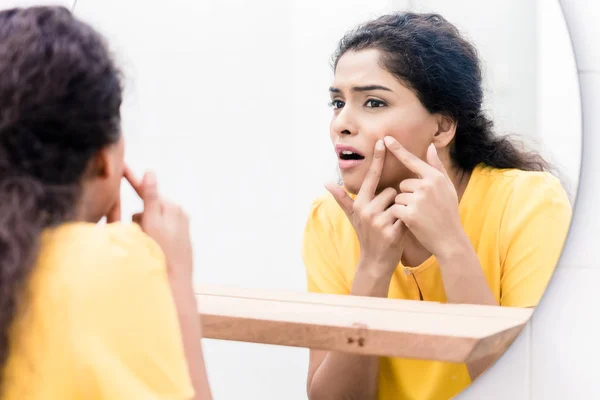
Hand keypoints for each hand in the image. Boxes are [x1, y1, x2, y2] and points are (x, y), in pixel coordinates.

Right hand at [124, 166, 193, 282]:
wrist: (176, 282)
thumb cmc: (160, 254)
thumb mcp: (152, 223)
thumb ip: (151, 196)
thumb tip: (150, 171)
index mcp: (171, 207)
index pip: (147, 190)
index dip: (132, 178)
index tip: (122, 165)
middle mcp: (178, 214)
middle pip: (148, 207)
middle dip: (138, 218)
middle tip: (138, 236)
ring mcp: (181, 226)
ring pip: (151, 220)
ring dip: (144, 229)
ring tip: (147, 247)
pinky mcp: (180, 238)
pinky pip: (159, 231)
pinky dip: (151, 237)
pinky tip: (154, 250)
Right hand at [326, 140, 406, 275]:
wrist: (375, 261)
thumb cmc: (366, 235)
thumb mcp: (353, 216)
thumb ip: (342, 198)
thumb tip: (326, 183)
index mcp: (360, 203)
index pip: (371, 177)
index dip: (378, 159)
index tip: (383, 141)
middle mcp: (366, 210)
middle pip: (391, 191)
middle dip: (393, 202)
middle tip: (387, 217)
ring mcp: (378, 221)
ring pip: (399, 202)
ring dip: (400, 211)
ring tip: (393, 224)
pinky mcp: (391, 231)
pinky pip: (405, 215)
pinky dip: (406, 221)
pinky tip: (400, 231)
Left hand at [384, 136, 462, 258]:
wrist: (450, 239)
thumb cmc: (448, 213)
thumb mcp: (447, 188)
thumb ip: (436, 167)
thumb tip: (430, 146)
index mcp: (435, 178)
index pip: (412, 161)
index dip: (398, 149)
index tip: (386, 138)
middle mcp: (426, 186)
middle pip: (403, 184)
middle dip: (408, 195)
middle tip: (423, 208)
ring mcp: (418, 200)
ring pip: (398, 197)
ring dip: (404, 206)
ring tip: (420, 216)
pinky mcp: (410, 213)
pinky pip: (395, 209)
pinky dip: (400, 216)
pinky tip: (413, 222)